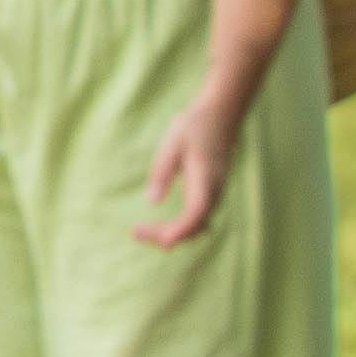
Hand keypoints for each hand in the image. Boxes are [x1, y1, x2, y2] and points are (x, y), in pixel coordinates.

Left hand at [133, 96, 242, 248]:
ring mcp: (214, 195)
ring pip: (196, 227)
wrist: (221, 115)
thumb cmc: (195, 126)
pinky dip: (178, 227)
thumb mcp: (173, 143)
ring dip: (172, 234)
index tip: (162, 241)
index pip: (196, 215)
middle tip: (134, 232)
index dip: (180, 231)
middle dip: (166, 235)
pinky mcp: (209, 194)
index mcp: (206, 181)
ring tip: (141, 231)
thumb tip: (152, 200)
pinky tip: (159, 226)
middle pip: (194, 227)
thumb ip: (163, 171)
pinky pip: (196, 220)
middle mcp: (214, 193)